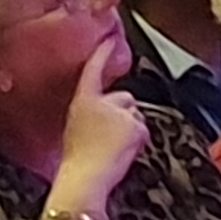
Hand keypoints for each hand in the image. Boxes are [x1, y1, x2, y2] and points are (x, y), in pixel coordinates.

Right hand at [54, 38, 150, 207]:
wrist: (84, 179)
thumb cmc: (76, 162)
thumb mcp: (77, 129)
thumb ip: (94, 115)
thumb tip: (113, 116)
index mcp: (82, 101)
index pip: (93, 70)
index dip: (102, 53)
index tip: (109, 39)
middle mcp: (101, 102)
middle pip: (125, 98)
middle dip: (125, 115)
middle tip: (112, 138)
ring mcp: (119, 113)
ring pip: (136, 115)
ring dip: (132, 129)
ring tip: (114, 148)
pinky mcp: (134, 126)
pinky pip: (144, 130)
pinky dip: (138, 141)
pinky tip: (123, 152)